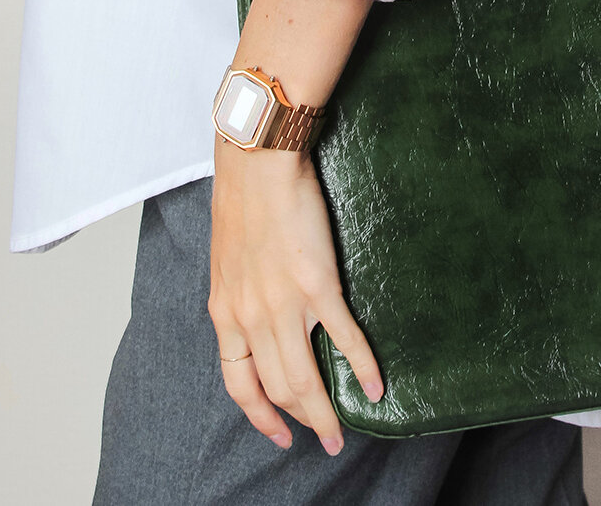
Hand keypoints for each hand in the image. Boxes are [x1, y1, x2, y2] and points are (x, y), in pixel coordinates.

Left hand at [208, 133, 383, 454]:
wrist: (257, 164)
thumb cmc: (242, 201)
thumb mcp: (227, 262)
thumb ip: (240, 295)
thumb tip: (257, 313)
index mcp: (226, 312)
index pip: (239, 383)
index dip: (259, 415)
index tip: (278, 433)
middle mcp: (251, 318)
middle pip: (277, 389)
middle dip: (301, 422)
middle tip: (324, 437)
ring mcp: (285, 305)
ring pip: (306, 378)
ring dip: (326, 413)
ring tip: (343, 431)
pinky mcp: (318, 284)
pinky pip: (343, 339)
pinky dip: (362, 367)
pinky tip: (375, 386)